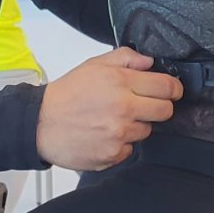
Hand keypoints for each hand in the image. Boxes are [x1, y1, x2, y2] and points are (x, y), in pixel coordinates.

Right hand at [36, 48, 182, 169]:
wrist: (39, 125)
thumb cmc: (65, 96)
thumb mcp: (93, 65)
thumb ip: (125, 58)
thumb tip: (149, 61)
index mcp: (120, 82)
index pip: (166, 87)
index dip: (173, 88)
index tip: (172, 91)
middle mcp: (124, 108)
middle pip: (165, 111)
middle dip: (158, 107)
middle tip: (142, 106)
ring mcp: (120, 134)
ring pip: (147, 130)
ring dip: (135, 125)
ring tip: (111, 120)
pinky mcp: (114, 154)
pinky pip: (130, 148)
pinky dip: (121, 143)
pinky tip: (103, 134)